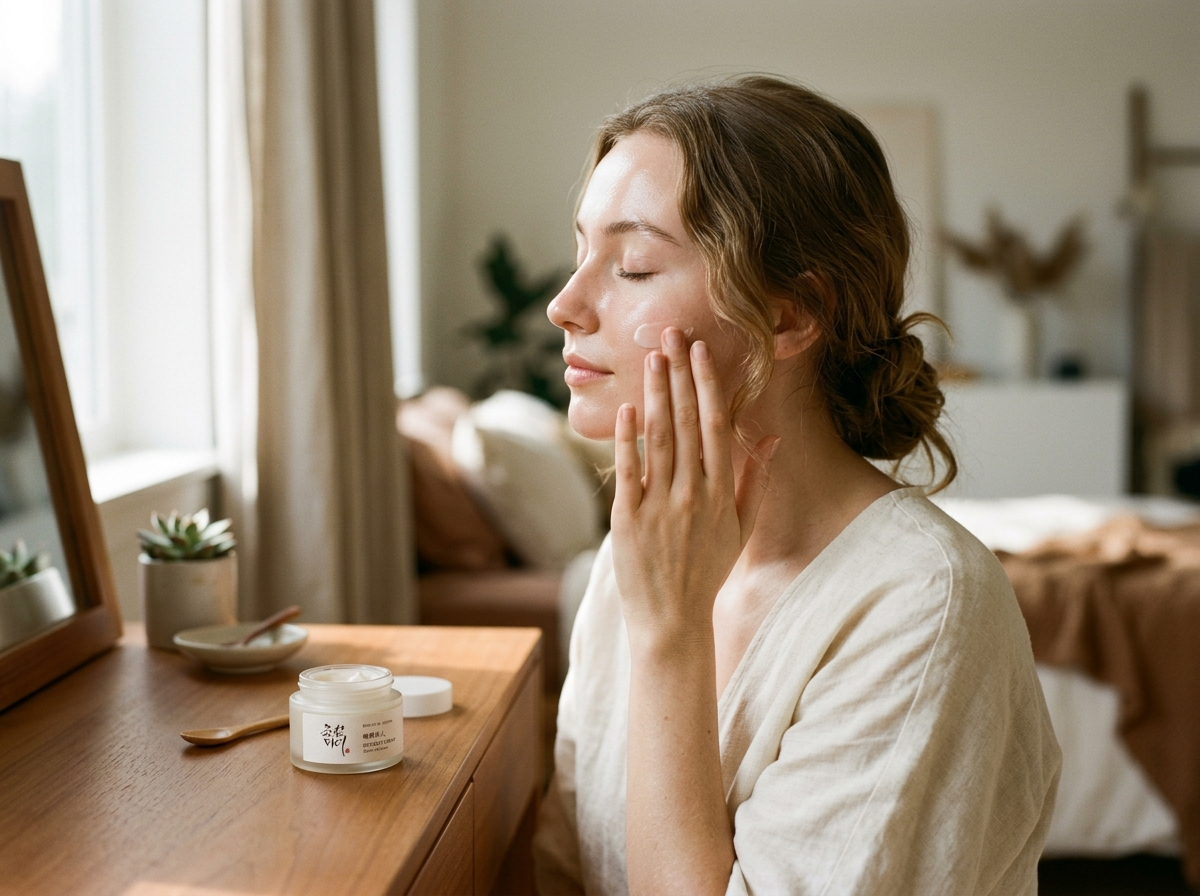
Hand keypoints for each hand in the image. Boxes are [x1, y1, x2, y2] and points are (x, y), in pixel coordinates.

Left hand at [612, 326, 779, 647]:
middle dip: (679, 375)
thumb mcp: (740, 528)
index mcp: (720, 492)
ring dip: (655, 394)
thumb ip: (754, 480)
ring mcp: (659, 505)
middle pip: (686, 422)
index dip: (707, 384)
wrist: (672, 619)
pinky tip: (628, 407)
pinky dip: (628, 438)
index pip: (715, 425)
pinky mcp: (628, 519)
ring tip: (651, 358)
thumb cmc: (706, 571)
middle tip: (670, 335)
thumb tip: (770, 435)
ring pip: (659, 438)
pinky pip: (629, 470)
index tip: (701, 351)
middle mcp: (693, 493)